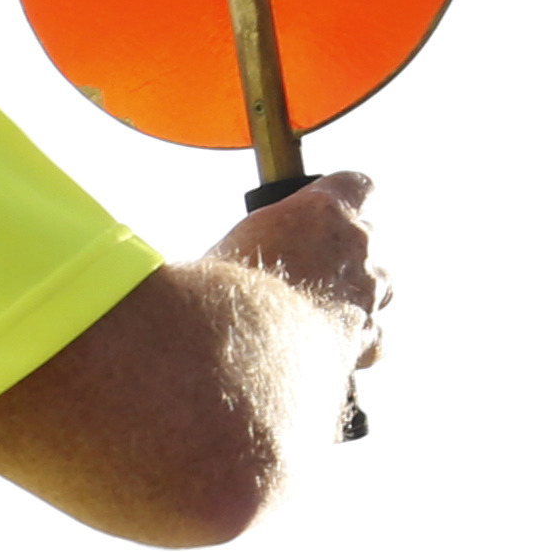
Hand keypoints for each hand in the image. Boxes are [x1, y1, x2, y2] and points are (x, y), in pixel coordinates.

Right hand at [215, 172, 385, 358]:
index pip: (357, 185)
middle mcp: (357, 256)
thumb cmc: (214, 307)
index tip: (320, 209)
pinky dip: (353, 349)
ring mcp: (365, 305)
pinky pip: (373, 343)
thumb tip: (172, 254)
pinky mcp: (360, 351)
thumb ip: (228, 250)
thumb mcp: (212, 256)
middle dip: (341, 256)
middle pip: (370, 241)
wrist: (232, 367)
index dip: (339, 197)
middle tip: (302, 273)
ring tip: (313, 315)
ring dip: (353, 300)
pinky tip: (323, 357)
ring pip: (380, 292)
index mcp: (323, 213)